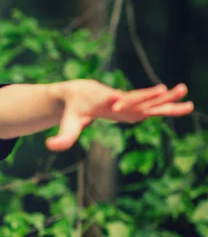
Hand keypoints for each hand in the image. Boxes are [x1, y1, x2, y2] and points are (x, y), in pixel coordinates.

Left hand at [46, 80, 193, 151]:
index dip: (113, 101)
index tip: (117, 98)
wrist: (78, 93)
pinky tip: (188, 106)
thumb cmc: (72, 111)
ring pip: (149, 100)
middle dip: (146, 95)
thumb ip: (62, 138)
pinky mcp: (134, 105)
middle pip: (134, 98)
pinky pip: (154, 106)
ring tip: (184, 90)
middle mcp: (118, 101)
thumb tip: (49, 146)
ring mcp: (128, 102)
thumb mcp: (67, 126)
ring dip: (166, 97)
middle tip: (162, 89)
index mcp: (101, 104)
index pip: (108, 102)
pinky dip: (169, 106)